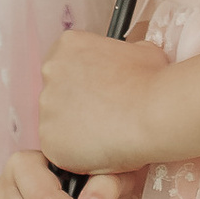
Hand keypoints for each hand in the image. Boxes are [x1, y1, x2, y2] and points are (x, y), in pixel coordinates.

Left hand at [36, 28, 173, 174]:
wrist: (153, 114)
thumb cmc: (152, 82)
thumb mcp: (142, 51)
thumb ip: (124, 54)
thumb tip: (129, 62)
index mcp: (68, 45)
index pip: (66, 64)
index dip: (84, 82)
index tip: (99, 93)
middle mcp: (50, 71)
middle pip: (57, 92)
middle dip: (76, 105)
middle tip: (104, 116)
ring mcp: (46, 106)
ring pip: (57, 123)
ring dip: (77, 130)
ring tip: (108, 134)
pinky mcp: (48, 139)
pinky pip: (59, 149)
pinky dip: (77, 153)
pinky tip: (101, 149)